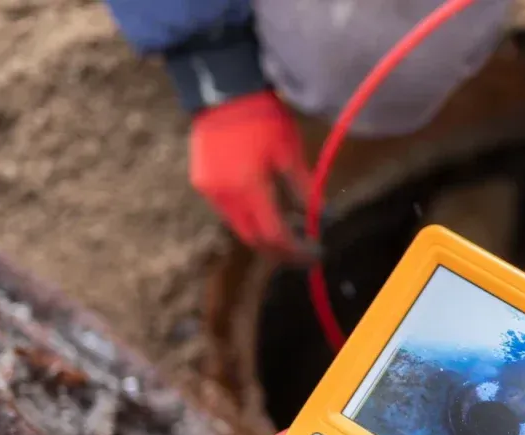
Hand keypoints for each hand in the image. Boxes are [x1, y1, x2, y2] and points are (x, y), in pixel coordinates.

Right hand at [189, 91, 316, 261]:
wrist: (223, 91)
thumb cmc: (263, 117)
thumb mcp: (290, 152)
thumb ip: (304, 189)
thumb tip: (322, 215)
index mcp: (248, 188)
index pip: (274, 235)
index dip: (296, 250)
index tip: (316, 254)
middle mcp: (224, 196)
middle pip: (254, 240)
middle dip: (281, 250)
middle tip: (305, 250)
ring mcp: (209, 191)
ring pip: (240, 227)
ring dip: (265, 234)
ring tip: (292, 226)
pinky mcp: (202, 182)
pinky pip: (228, 211)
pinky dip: (250, 217)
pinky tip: (268, 207)